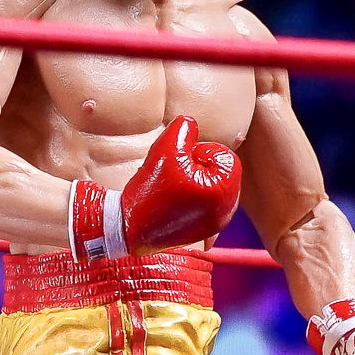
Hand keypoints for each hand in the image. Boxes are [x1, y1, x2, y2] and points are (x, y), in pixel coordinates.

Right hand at [70, 116, 240, 261]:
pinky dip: (192, 199)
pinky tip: (176, 202)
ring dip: (194, 182)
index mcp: (223, 191)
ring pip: (211, 187)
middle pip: (219, 171)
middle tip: (175, 177)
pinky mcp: (205, 231)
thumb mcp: (165, 150)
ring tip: (173, 190)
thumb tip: (191, 123)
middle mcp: (226, 211)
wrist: (128, 229)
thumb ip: (183, 129)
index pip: (222, 155)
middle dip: (198, 167)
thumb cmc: (149, 192)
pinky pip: (205, 204)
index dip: (198, 153)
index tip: (178, 166)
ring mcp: (217, 223)